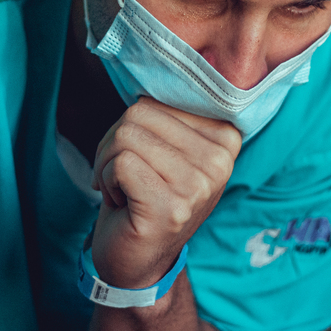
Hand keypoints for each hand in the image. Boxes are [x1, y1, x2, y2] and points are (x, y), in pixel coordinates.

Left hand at [90, 98, 240, 289]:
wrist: (136, 261)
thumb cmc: (143, 196)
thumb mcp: (166, 150)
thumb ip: (166, 114)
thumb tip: (150, 69)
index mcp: (224, 137)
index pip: (159, 99)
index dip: (136, 126)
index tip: (145, 160)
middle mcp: (219, 160)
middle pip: (138, 114)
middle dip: (115, 145)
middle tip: (126, 179)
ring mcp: (198, 185)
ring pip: (126, 136)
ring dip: (108, 165)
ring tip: (125, 190)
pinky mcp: (171, 207)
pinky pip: (119, 163)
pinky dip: (106, 182)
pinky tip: (123, 204)